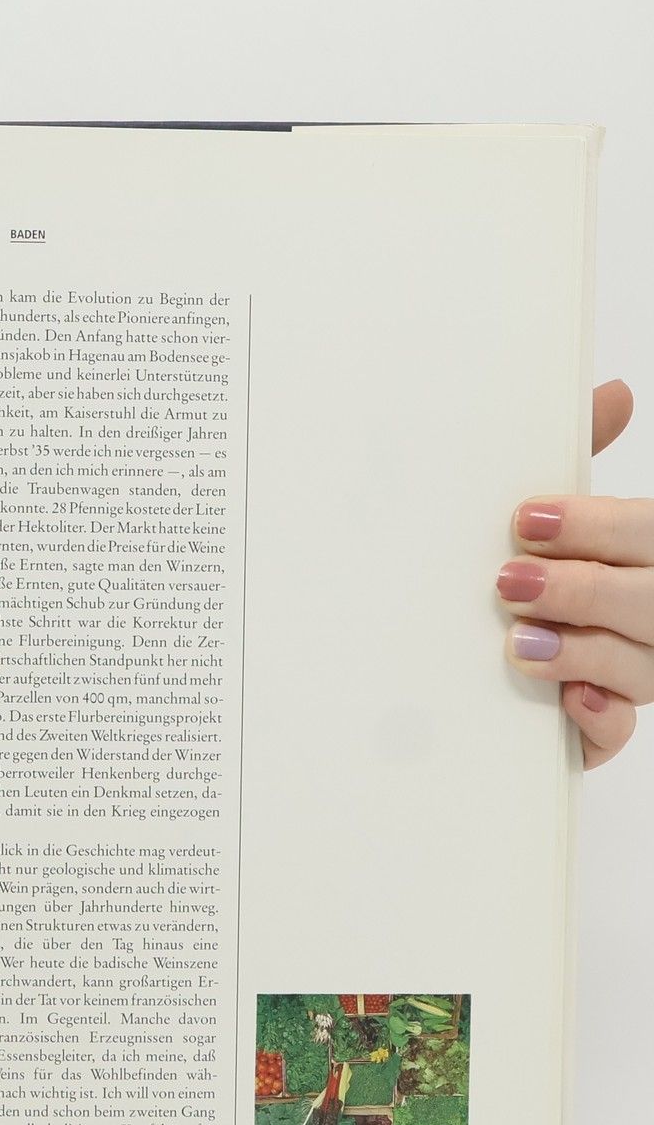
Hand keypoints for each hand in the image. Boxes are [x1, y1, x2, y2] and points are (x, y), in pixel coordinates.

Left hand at [501, 380, 642, 768]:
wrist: (487, 657)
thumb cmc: (542, 569)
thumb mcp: (555, 518)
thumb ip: (582, 461)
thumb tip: (616, 392)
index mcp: (648, 556)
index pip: (650, 535)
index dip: (597, 528)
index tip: (526, 521)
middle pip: (651, 603)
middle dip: (583, 591)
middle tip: (509, 582)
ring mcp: (638, 673)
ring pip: (641, 669)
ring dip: (579, 652)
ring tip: (517, 640)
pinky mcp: (602, 727)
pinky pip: (618, 731)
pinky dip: (597, 718)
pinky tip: (568, 702)